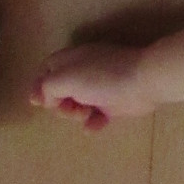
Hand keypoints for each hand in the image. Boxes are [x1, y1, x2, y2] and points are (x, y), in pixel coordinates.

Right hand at [31, 42, 158, 128]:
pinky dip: (93, 122)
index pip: (47, 68)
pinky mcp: (112, 103)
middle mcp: (84, 71)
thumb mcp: (65, 77)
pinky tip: (97, 123)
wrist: (143, 82)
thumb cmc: (101, 77)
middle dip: (60, 105)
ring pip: (75, 106)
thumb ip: (47, 86)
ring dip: (76, 114)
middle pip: (59, 92)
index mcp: (72, 59)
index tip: (40, 102)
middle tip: (70, 107)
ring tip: (87, 114)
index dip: (40, 85)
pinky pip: (95, 116)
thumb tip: (46, 98)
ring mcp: (99, 88)